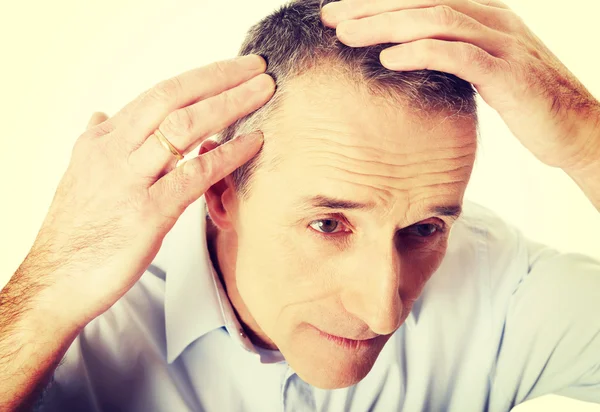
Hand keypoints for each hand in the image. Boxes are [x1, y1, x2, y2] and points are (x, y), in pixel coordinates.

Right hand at [24, 55, 274, 326]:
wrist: (56, 280)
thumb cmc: (76, 232)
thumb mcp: (81, 175)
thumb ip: (99, 141)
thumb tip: (102, 114)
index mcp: (103, 140)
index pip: (158, 94)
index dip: (200, 78)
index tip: (233, 69)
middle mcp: (114, 151)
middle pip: (173, 98)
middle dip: (219, 78)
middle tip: (257, 68)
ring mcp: (130, 180)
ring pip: (184, 127)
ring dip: (229, 106)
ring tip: (264, 92)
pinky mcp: (147, 213)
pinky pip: (195, 174)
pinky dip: (227, 154)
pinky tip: (253, 143)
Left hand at [321, 0, 599, 169]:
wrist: (576, 128)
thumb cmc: (525, 103)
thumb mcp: (483, 70)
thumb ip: (452, 56)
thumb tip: (408, 58)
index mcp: (482, 16)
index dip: (377, 3)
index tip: (339, 13)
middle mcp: (492, 19)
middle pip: (421, 1)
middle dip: (371, 7)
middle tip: (330, 17)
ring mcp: (502, 42)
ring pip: (435, 20)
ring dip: (385, 25)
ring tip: (346, 35)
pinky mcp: (508, 72)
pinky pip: (458, 54)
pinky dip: (420, 53)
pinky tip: (388, 59)